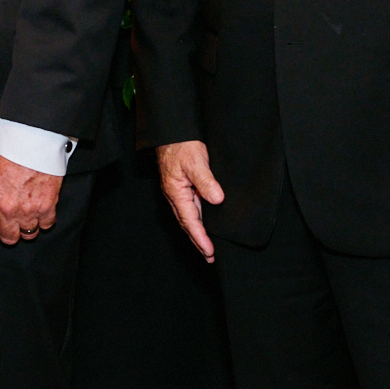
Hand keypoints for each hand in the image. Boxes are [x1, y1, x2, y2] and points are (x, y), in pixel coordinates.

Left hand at [0, 145, 61, 244]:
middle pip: (8, 238)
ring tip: (27, 218)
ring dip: (27, 227)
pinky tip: (41, 212)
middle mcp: (7, 209)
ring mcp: (28, 210)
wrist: (32, 140)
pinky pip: (47, 224)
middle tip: (11, 224)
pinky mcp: (47, 206)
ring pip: (29, 234)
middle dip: (9, 232)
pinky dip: (45, 220)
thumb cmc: (9, 147)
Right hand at [156, 140, 224, 261]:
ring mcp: (178, 192)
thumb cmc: (181, 145)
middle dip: (198, 241)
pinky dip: (197, 220)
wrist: (173, 132)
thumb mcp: (195, 162)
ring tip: (207, 247)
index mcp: (176, 193)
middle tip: (209, 257)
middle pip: (187, 224)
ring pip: (188, 218)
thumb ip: (206, 181)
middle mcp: (175, 196)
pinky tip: (204, 224)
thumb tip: (217, 199)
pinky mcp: (183, 187)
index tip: (209, 251)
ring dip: (197, 233)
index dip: (200, 238)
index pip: (190, 221)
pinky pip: (190, 208)